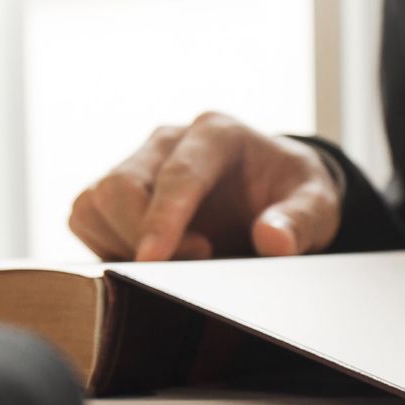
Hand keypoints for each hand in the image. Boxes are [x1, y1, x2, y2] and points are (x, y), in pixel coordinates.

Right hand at [69, 112, 340, 260]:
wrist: (273, 194)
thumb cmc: (292, 194)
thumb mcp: (318, 205)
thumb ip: (301, 221)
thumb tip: (273, 240)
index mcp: (216, 133)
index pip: (177, 174)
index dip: (162, 219)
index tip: (153, 259)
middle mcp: (168, 141)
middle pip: (120, 186)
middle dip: (139, 236)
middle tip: (187, 271)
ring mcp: (138, 164)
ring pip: (93, 203)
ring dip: (119, 245)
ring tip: (170, 268)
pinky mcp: (117, 193)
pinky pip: (86, 219)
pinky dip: (104, 248)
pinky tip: (146, 264)